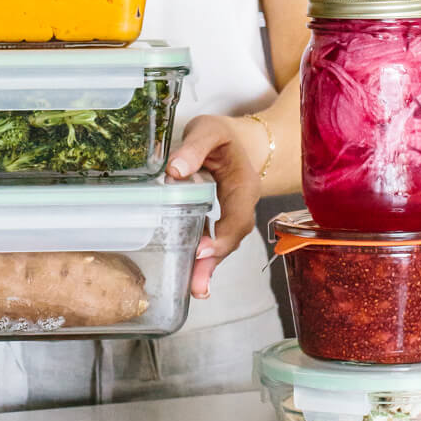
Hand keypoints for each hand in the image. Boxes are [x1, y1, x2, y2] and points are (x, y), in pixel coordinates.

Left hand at [166, 115, 260, 299]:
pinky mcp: (219, 220)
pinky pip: (213, 241)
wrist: (232, 139)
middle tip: (197, 287)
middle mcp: (242, 204)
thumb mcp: (209, 131)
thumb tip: (175, 170)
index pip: (238, 216)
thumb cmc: (221, 135)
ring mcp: (231, 215)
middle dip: (214, 262)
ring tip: (194, 289)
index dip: (222, 237)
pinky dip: (202, 258)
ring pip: (222, 244)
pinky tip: (190, 276)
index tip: (200, 250)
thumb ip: (194, 147)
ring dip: (208, 267)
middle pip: (231, 238)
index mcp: (244, 184)